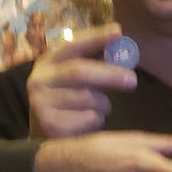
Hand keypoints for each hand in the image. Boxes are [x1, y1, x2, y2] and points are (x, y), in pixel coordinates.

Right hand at [27, 24, 138, 139]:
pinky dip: (98, 119)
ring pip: (88, 98)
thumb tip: (123, 50)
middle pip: (79, 72)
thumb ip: (93, 64)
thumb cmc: (67, 102)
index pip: (71, 44)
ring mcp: (42, 104)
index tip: (118, 31)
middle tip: (132, 80)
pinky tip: (88, 123)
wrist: (45, 140)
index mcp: (47, 63)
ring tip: (100, 108)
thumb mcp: (73, 79)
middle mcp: (39, 80)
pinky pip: (88, 118)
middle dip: (109, 74)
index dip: (95, 37)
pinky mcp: (51, 126)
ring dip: (103, 104)